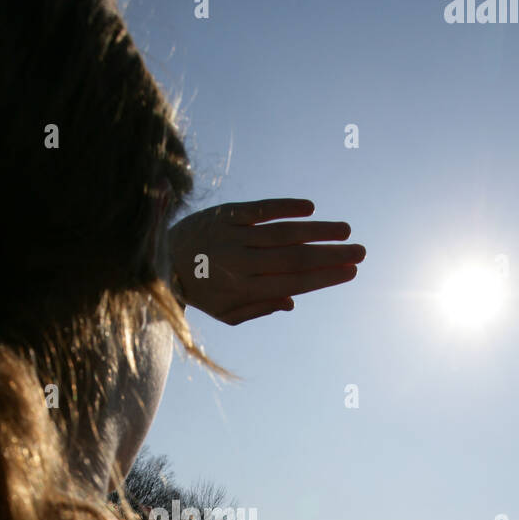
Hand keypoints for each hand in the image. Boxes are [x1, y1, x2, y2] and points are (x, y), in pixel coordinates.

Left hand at [167, 199, 364, 325]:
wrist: (158, 262)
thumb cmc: (200, 291)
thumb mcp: (226, 311)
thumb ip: (259, 308)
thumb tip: (293, 301)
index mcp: (243, 289)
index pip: (292, 283)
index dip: (324, 277)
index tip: (350, 272)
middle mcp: (240, 262)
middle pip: (294, 258)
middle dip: (330, 256)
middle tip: (360, 253)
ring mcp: (233, 236)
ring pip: (282, 233)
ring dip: (317, 231)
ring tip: (345, 231)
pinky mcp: (226, 214)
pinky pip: (261, 209)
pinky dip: (286, 207)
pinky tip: (310, 208)